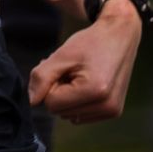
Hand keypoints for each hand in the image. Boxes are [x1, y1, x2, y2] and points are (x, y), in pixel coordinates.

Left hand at [28, 0, 142, 123]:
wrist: (120, 35)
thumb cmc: (91, 42)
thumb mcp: (62, 54)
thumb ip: (42, 77)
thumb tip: (32, 101)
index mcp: (95, 91)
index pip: (52, 104)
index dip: (51, 84)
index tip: (62, 68)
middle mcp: (107, 106)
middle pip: (60, 112)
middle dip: (59, 91)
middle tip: (71, 70)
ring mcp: (112, 111)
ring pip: (69, 115)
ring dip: (68, 97)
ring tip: (80, 75)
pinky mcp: (113, 112)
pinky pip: (81, 116)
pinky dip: (78, 102)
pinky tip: (88, 84)